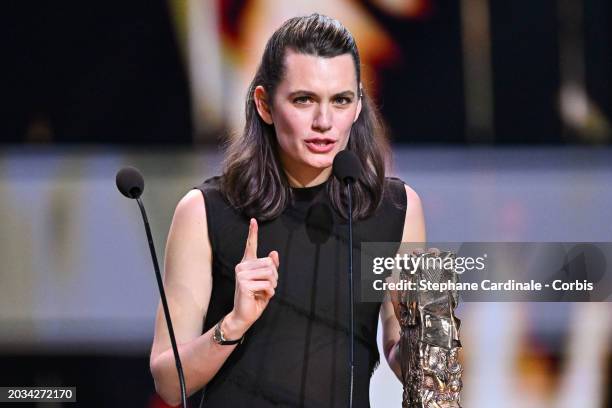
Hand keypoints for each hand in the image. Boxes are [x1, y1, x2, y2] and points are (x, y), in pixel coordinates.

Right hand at [226, 218, 278, 336]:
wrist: (244, 315)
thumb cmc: (255, 298)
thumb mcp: (267, 281)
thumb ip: (271, 267)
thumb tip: (274, 252)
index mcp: (247, 263)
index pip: (250, 245)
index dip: (253, 232)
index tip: (253, 220)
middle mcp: (242, 266)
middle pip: (270, 263)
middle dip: (275, 276)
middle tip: (268, 286)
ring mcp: (241, 274)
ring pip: (270, 273)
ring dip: (273, 285)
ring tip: (264, 291)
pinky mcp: (244, 283)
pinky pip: (267, 284)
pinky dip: (270, 292)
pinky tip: (261, 296)